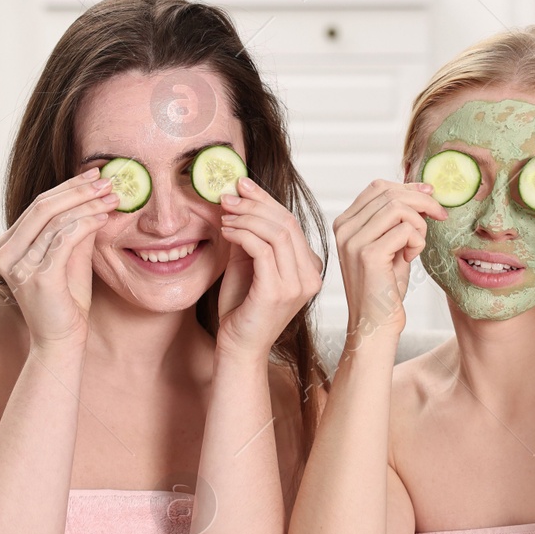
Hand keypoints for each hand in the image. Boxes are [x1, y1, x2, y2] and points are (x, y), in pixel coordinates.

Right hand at [0, 168, 120, 350]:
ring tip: (113, 198)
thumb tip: (94, 197)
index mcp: (9, 245)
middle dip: (79, 190)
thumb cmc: (67, 301)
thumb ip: (75, 229)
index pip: (39, 205)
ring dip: (88, 205)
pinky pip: (64, 240)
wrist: (62, 341)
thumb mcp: (71, 257)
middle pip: (44, 206)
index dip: (68, 187)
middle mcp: (7, 252)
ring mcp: (19, 265)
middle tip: (107, 181)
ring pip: (55, 220)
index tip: (95, 175)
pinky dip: (86, 224)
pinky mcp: (37, 277)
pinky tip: (104, 218)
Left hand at [215, 178, 324, 358]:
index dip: (266, 199)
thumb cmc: (241, 309)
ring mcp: (298, 285)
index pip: (291, 222)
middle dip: (254, 204)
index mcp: (308, 267)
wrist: (238, 348)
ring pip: (276, 232)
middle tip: (228, 196)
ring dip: (245, 217)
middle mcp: (311, 275)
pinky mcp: (279, 292)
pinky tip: (226, 232)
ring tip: (224, 214)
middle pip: (286, 223)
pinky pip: (262, 249)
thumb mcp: (248, 264)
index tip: (242, 185)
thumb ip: (250, 236)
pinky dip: (241, 234)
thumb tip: (238, 201)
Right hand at [331, 180, 446, 339]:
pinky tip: (410, 258)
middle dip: (422, 201)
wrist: (374, 324)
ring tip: (416, 246)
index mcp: (345, 223)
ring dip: (419, 225)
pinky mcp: (368, 255)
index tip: (431, 197)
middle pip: (390, 193)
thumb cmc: (385, 287)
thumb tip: (423, 189)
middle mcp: (344, 229)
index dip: (408, 187)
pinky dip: (417, 242)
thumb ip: (397, 218)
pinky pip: (405, 230)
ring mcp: (353, 241)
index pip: (378, 187)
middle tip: (440, 216)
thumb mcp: (390, 245)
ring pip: (399, 208)